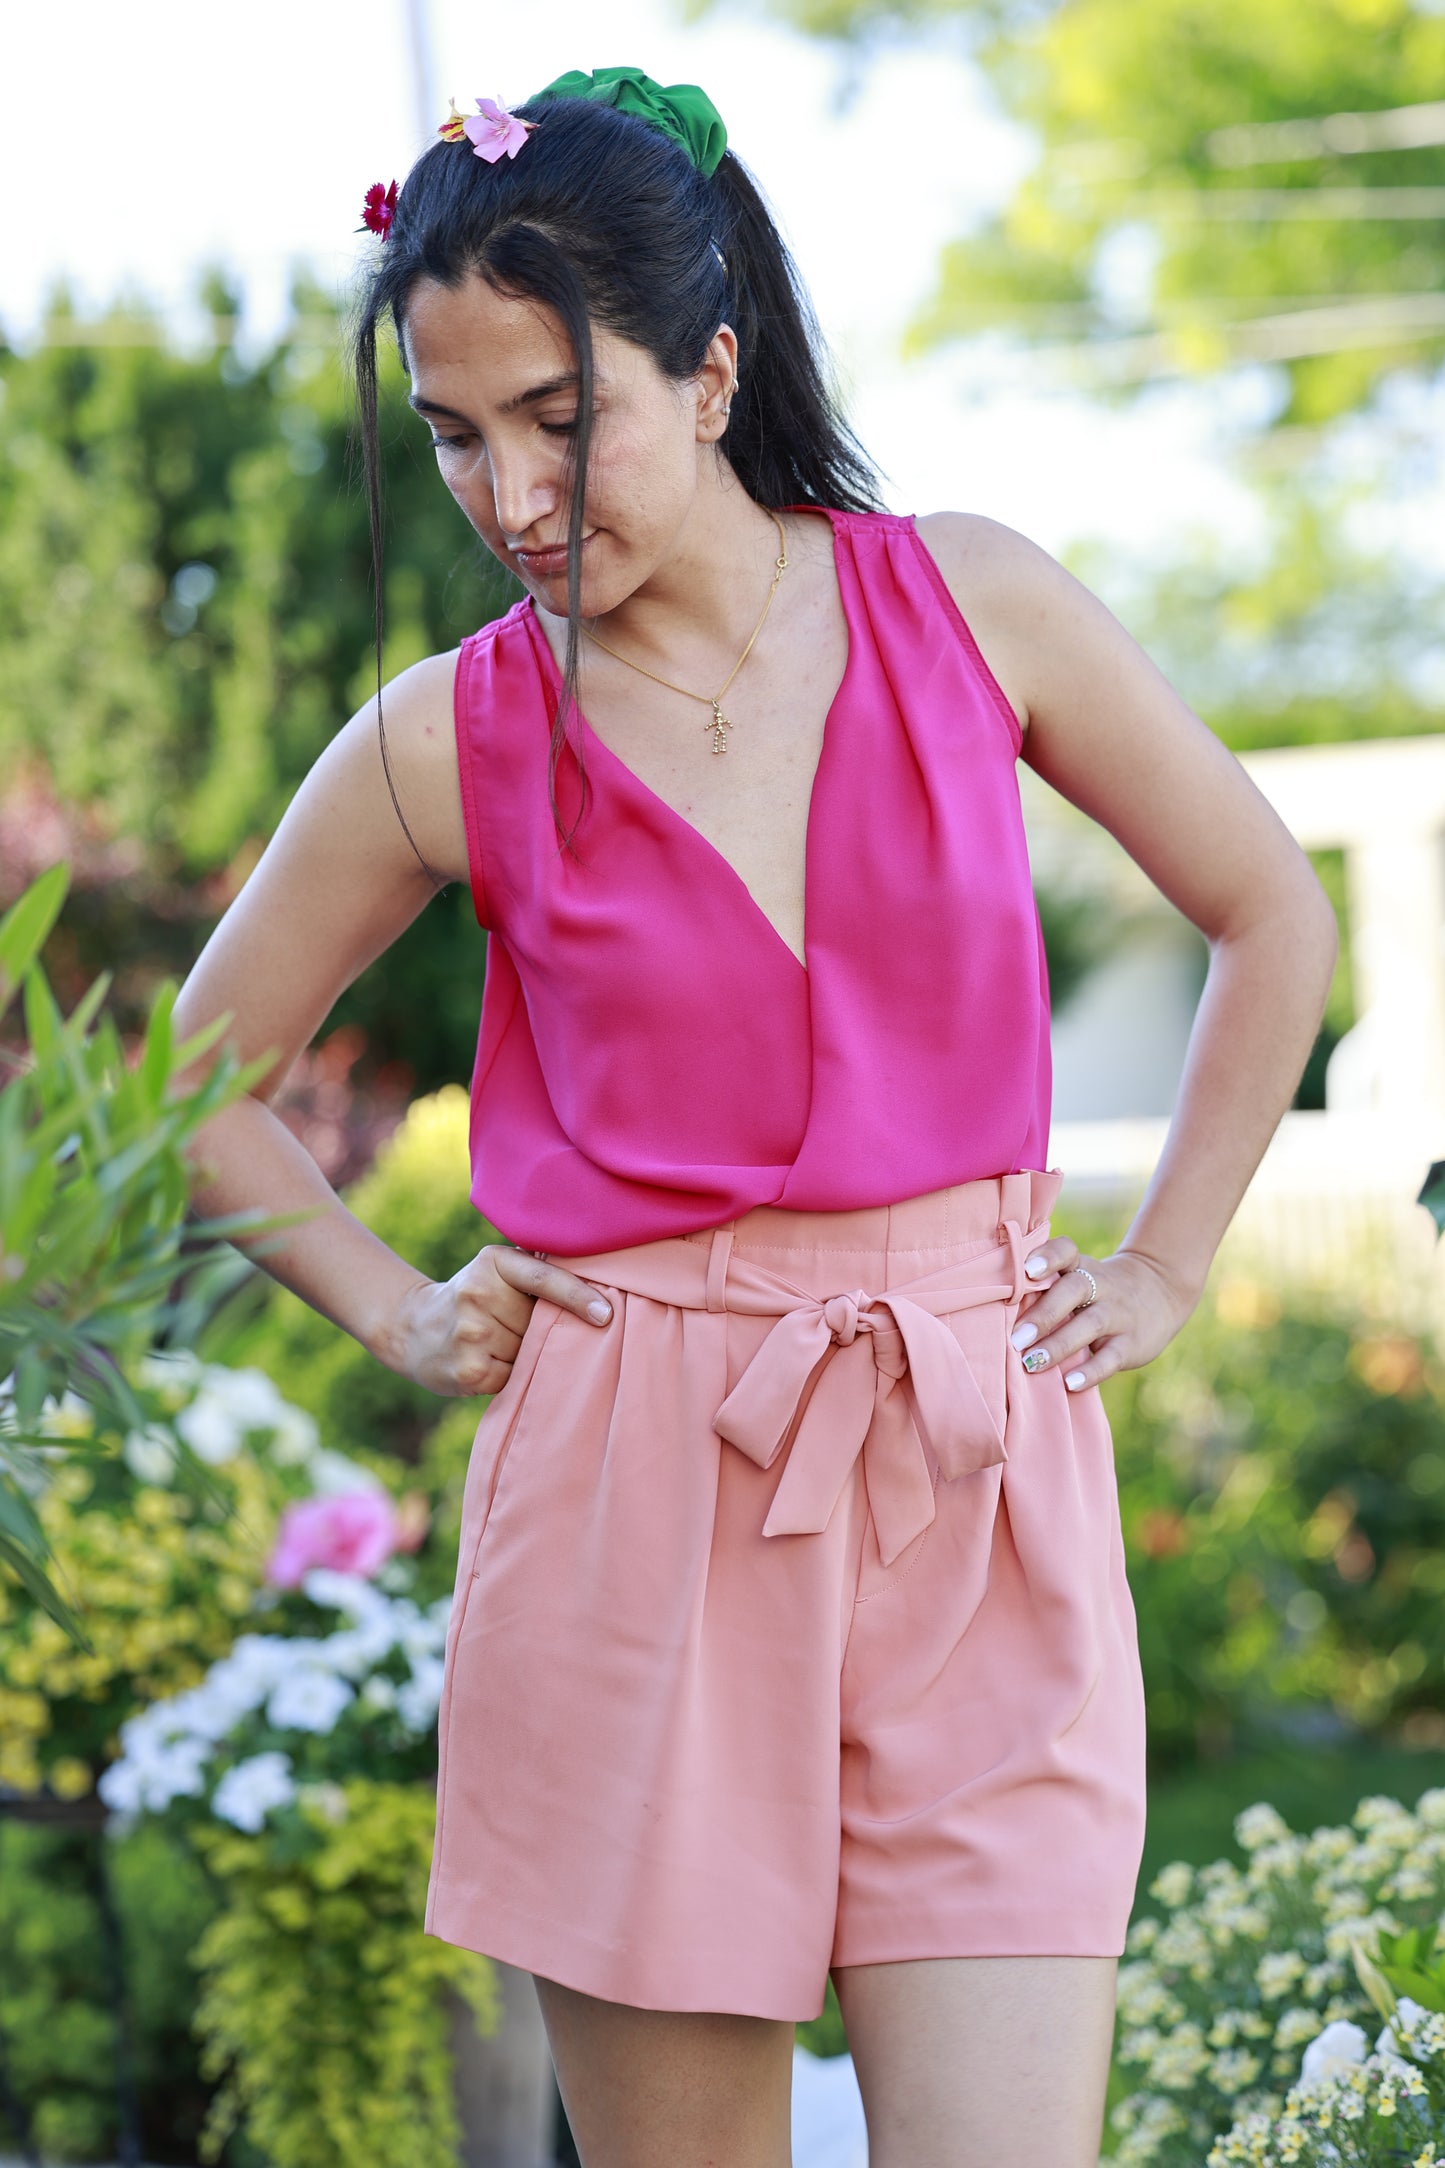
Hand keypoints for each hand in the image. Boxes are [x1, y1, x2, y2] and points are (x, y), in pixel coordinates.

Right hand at [382, 1242, 612, 1397]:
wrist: (411, 1327)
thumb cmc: (473, 1296)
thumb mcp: (496, 1269)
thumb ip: (537, 1269)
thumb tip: (599, 1282)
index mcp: (492, 1261)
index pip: (544, 1279)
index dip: (579, 1297)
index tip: (606, 1315)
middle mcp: (477, 1294)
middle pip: (540, 1323)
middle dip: (540, 1328)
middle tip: (510, 1324)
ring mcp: (471, 1334)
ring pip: (529, 1352)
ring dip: (526, 1353)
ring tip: (496, 1343)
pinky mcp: (470, 1372)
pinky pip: (515, 1377)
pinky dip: (512, 1374)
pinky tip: (489, 1362)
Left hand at [1008, 1236, 1201, 1394]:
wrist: (1160, 1291)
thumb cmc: (1096, 1289)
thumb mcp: (1078, 1277)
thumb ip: (1044, 1289)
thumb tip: (991, 1316)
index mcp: (1081, 1266)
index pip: (1066, 1251)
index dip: (1048, 1257)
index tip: (1027, 1271)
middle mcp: (1101, 1285)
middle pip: (1075, 1289)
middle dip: (1044, 1313)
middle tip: (1015, 1338)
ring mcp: (1119, 1314)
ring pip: (1090, 1324)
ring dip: (1059, 1344)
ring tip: (1032, 1363)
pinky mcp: (1131, 1343)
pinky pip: (1111, 1357)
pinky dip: (1090, 1371)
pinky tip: (1069, 1383)